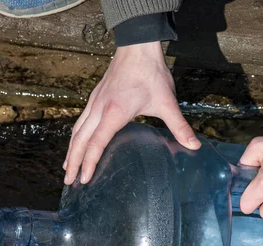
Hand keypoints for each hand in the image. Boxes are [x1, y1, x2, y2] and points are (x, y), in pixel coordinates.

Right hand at [63, 41, 200, 184]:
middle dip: (73, 162)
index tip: (85, 180)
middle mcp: (99, 109)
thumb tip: (194, 146)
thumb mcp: (167, 102)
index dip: (89, 163)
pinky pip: (80, 121)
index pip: (97, 143)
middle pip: (80, 141)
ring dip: (71, 151)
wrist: (137, 46)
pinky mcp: (95, 97)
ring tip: (67, 168)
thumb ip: (179, 126)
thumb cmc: (151, 74)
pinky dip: (76, 137)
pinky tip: (77, 143)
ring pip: (77, 131)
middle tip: (69, 182)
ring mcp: (94, 102)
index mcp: (115, 113)